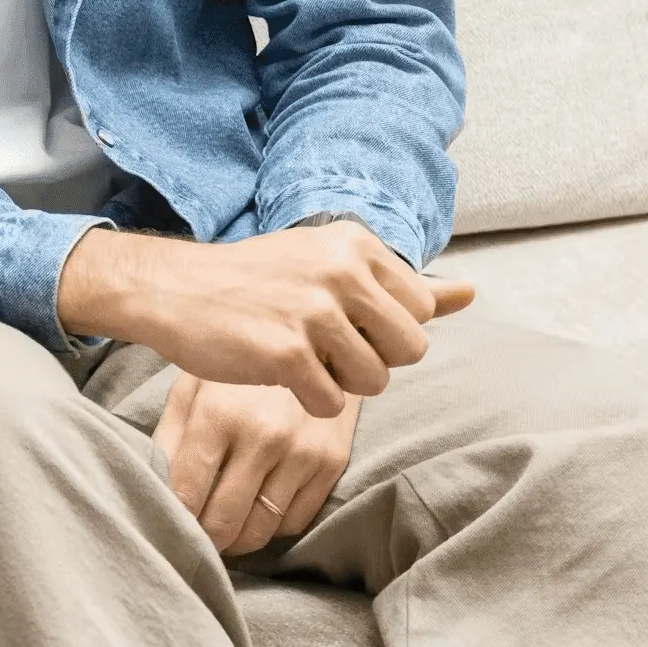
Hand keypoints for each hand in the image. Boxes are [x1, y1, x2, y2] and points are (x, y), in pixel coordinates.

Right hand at [57, 222, 473, 418]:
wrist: (176, 290)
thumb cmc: (260, 281)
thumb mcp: (331, 265)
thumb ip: (404, 284)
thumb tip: (471, 293)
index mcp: (355, 244)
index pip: (420, 311)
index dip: (385, 328)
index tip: (342, 317)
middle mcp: (339, 270)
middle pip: (408, 350)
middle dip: (373, 359)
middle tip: (325, 345)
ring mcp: (313, 312)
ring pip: (376, 381)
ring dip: (342, 382)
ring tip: (302, 356)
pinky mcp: (286, 353)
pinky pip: (333, 403)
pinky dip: (309, 399)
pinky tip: (278, 372)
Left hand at [155, 375, 355, 552]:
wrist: (314, 342)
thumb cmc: (240, 368)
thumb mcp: (193, 386)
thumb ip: (170, 436)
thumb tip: (156, 487)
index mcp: (219, 414)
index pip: (188, 493)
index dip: (176, 519)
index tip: (171, 526)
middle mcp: (263, 436)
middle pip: (224, 521)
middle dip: (205, 540)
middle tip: (195, 540)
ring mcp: (301, 452)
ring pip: (261, 530)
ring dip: (237, 542)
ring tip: (223, 534)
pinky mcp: (331, 463)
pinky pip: (295, 522)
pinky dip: (272, 528)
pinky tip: (256, 514)